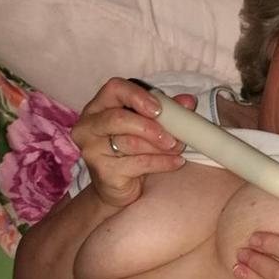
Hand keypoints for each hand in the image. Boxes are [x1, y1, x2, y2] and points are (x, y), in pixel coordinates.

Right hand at [70, 77, 195, 207]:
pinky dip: (161, 162)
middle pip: (119, 118)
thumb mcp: (147, 127)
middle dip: (150, 127)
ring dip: (159, 146)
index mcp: (99, 106)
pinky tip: (176, 162)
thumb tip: (189, 101)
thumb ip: (166, 112)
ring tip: (177, 149)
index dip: (138, 96)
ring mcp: (92, 149)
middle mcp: (89, 125)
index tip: (159, 109)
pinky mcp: (103, 172)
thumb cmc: (131, 153)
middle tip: (172, 137)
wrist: (118, 189)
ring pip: (130, 143)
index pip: (114, 88)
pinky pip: (138, 164)